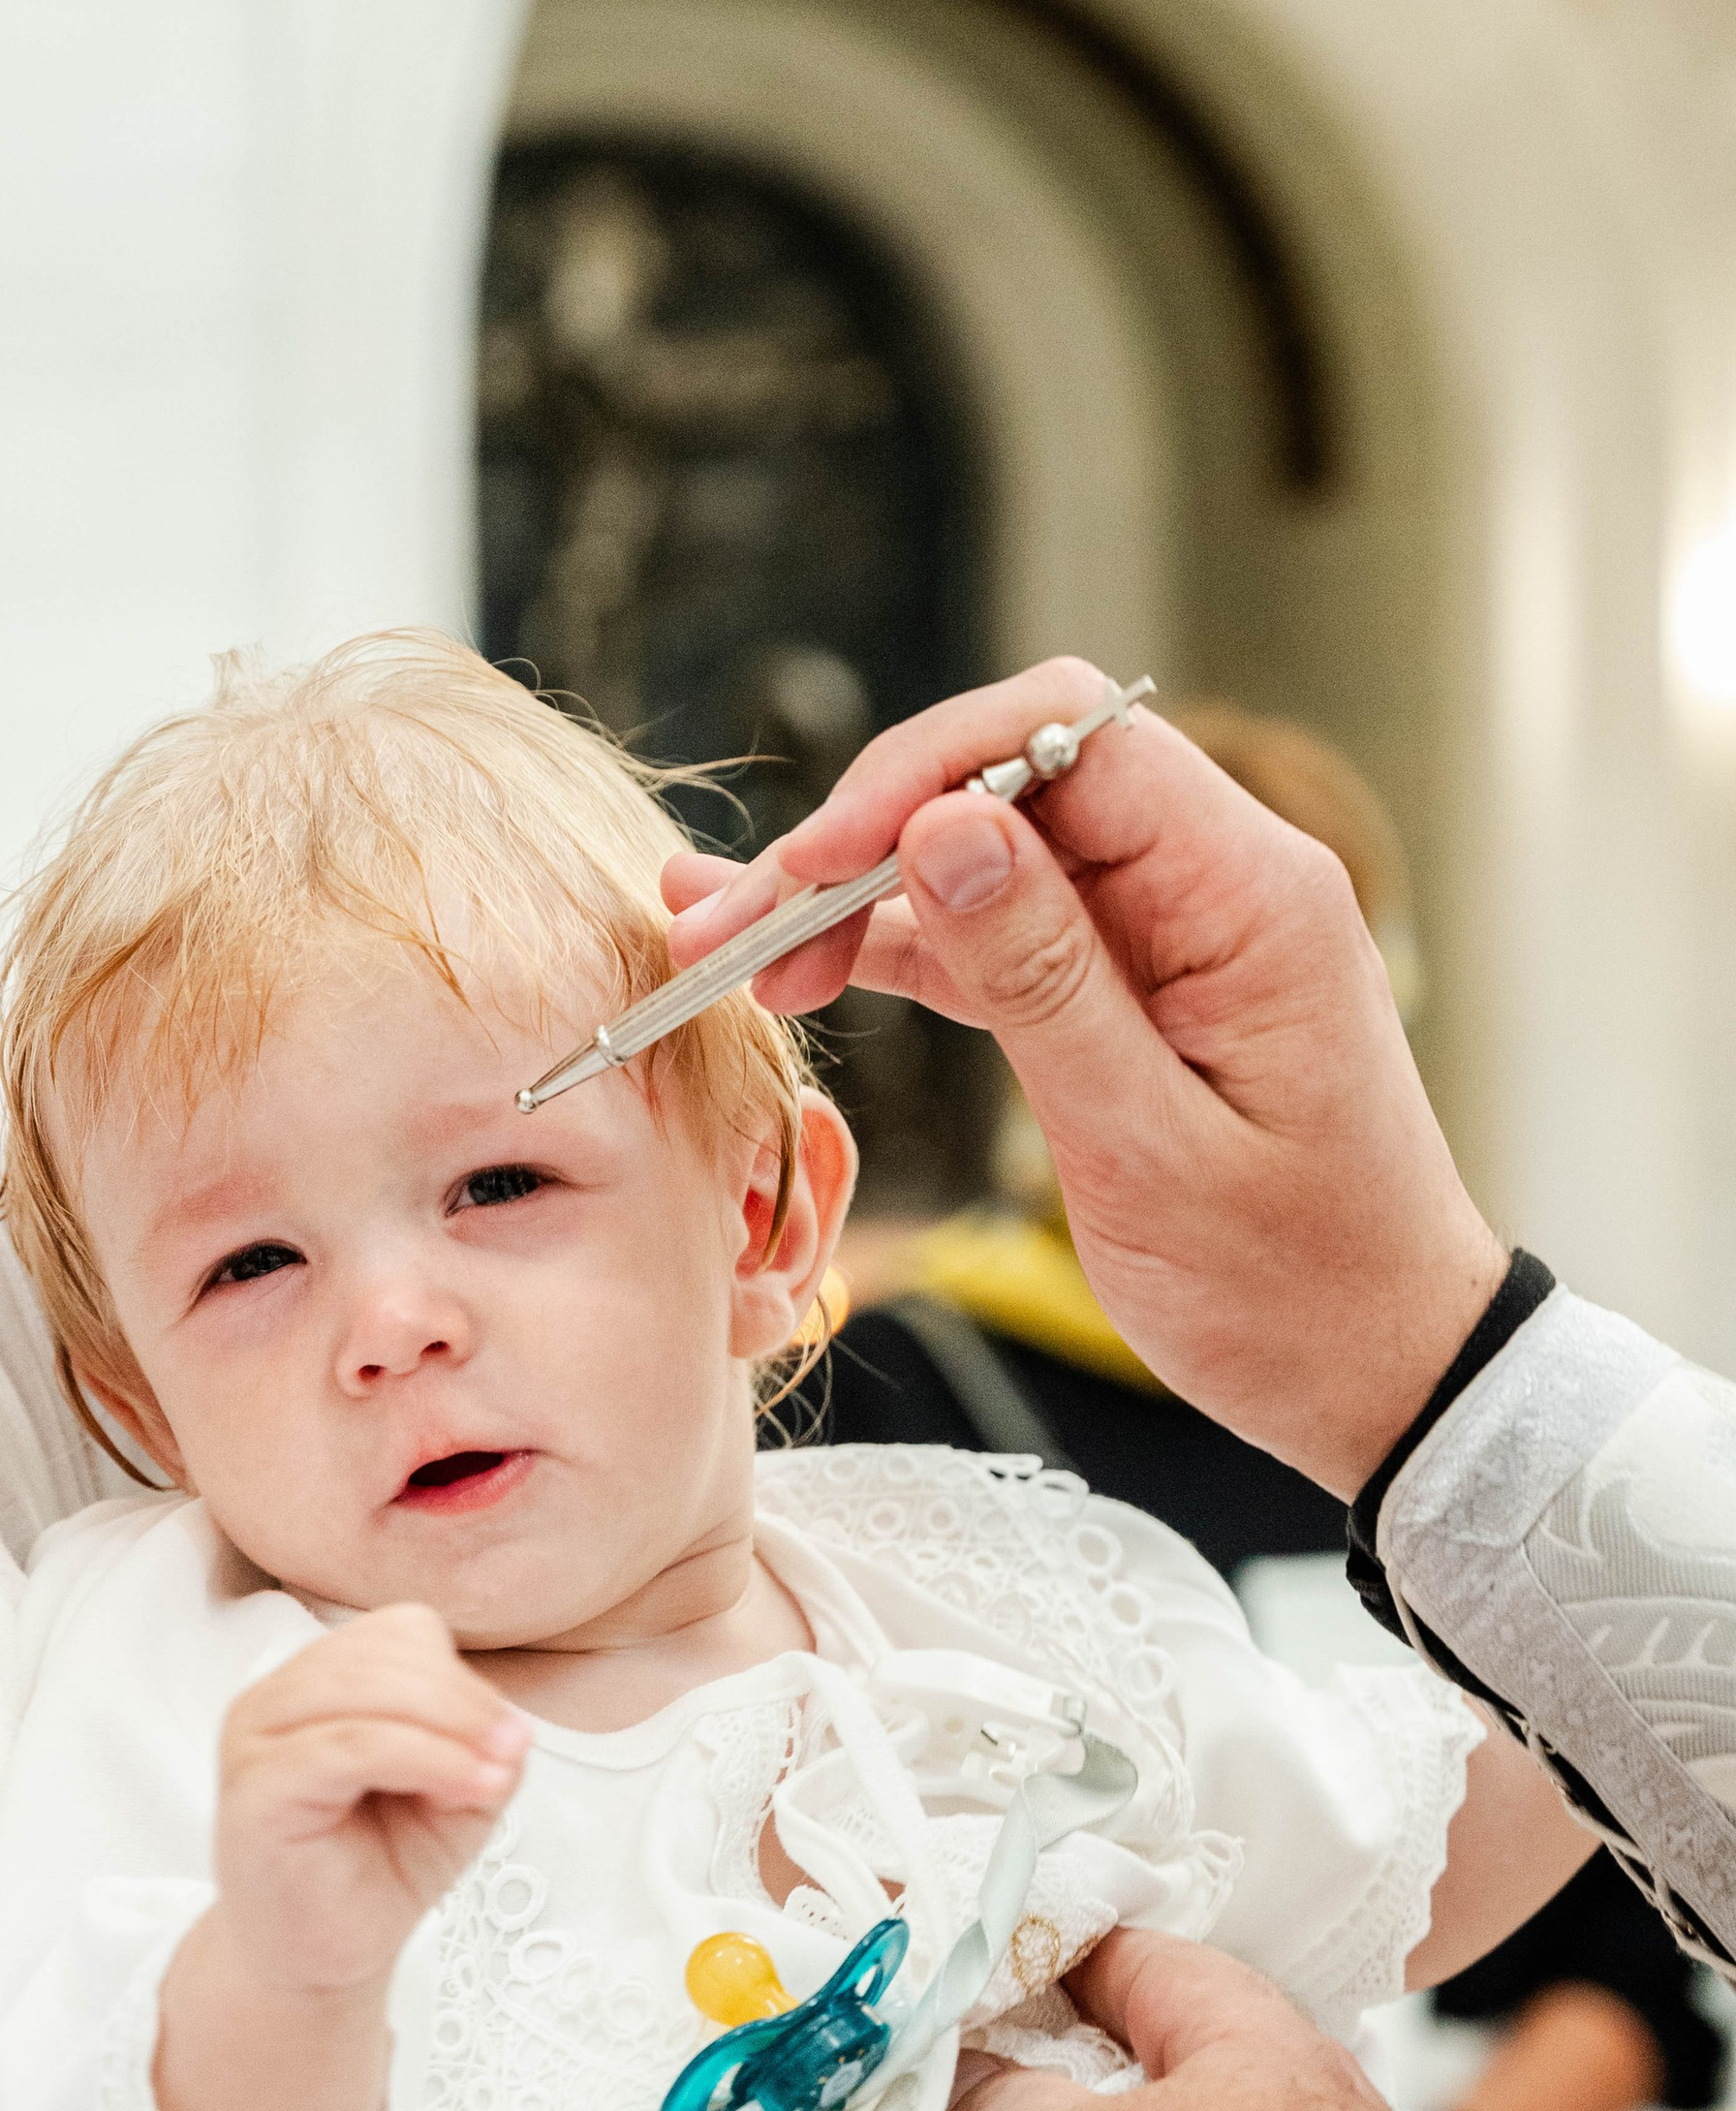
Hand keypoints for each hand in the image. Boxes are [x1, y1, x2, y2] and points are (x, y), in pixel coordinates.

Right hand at [211, 1605, 529, 1996]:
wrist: (322, 1957)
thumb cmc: (378, 1870)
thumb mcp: (454, 1796)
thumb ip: (479, 1747)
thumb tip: (507, 1728)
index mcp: (316, 1683)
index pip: (395, 1633)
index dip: (458, 1677)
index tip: (508, 1737)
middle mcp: (275, 1697)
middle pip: (383, 1652)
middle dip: (462, 1702)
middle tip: (510, 1755)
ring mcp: (256, 1737)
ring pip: (366, 1690)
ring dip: (448, 1727)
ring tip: (491, 1778)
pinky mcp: (254, 1787)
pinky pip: (347, 1746)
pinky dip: (421, 1758)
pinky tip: (465, 1788)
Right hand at [661, 658, 1503, 1496]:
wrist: (1380, 1371)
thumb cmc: (1293, 1288)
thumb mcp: (1150, 1148)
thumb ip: (1044, 981)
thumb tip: (942, 828)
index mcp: (1249, 895)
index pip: (1070, 739)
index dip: (925, 772)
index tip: (814, 862)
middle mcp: (1212, 884)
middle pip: (1008, 785)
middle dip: (858, 837)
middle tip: (730, 925)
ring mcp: (1168, 933)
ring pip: (985, 858)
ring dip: (854, 898)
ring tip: (729, 950)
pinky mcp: (1129, 988)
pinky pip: (999, 932)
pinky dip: (898, 949)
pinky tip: (801, 973)